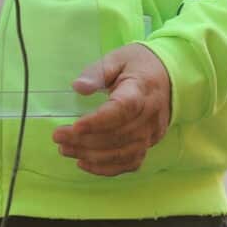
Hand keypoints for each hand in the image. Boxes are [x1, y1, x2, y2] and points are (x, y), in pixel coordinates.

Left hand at [52, 44, 172, 176]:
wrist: (168, 76)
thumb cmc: (137, 65)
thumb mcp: (116, 58)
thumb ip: (97, 72)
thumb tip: (78, 87)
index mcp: (140, 91)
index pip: (121, 111)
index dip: (97, 122)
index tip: (74, 127)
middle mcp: (149, 117)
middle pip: (118, 136)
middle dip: (85, 141)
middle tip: (58, 137)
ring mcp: (151, 134)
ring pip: (122, 153)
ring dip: (91, 156)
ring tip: (65, 150)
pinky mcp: (149, 144)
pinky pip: (130, 163)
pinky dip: (107, 168)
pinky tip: (84, 163)